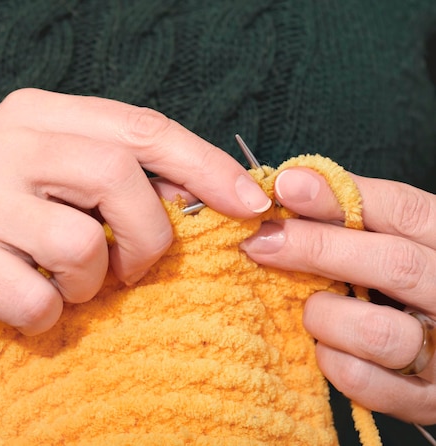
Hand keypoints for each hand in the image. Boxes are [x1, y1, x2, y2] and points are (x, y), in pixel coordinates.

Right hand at [0, 88, 271, 366]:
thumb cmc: (15, 227)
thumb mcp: (68, 187)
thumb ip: (126, 180)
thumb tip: (210, 199)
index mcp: (36, 114)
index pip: (139, 126)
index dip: (203, 164)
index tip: (248, 203)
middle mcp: (0, 142)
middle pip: (115, 174)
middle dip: (149, 234)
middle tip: (136, 267)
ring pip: (82, 243)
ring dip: (94, 282)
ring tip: (70, 285)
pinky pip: (42, 299)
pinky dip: (54, 315)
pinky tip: (33, 306)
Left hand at [240, 167, 435, 423]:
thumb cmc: (401, 287)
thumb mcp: (391, 242)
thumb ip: (351, 216)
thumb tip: (291, 185)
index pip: (404, 211)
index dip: (341, 196)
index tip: (286, 187)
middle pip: (394, 265)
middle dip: (317, 248)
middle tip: (262, 241)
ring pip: (378, 333)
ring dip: (325, 315)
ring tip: (311, 308)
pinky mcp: (424, 399)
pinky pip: (363, 381)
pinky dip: (331, 361)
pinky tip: (325, 347)